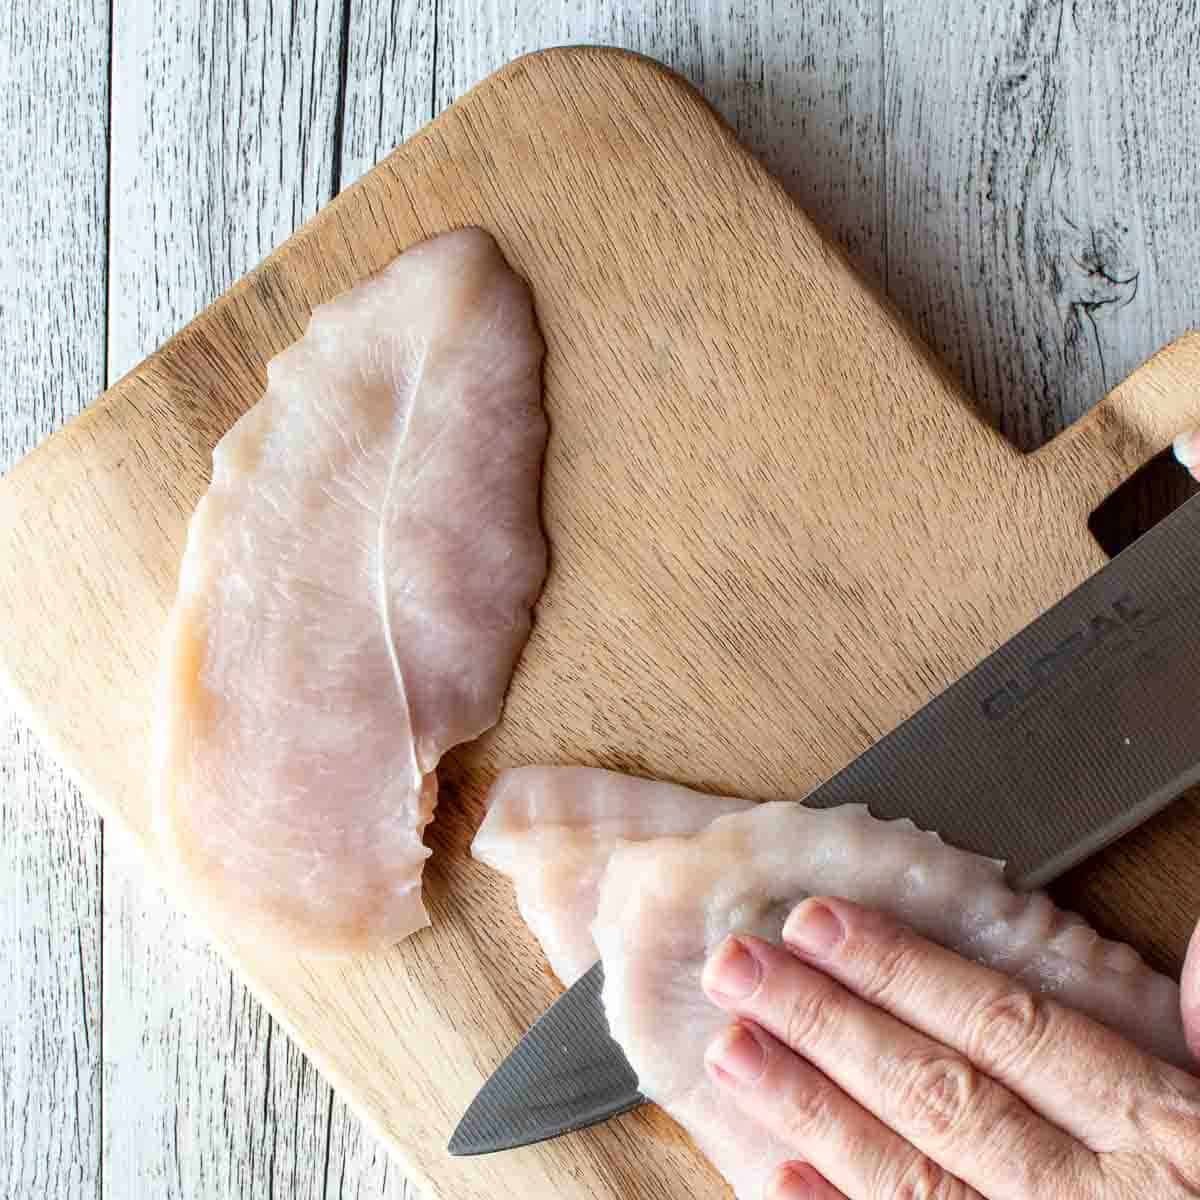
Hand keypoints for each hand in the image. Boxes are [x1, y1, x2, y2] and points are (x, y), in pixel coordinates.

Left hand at [700, 896, 1199, 1198]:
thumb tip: (1198, 947)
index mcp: (1158, 1135)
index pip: (1005, 1030)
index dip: (903, 971)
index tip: (816, 922)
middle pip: (937, 1092)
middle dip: (825, 1022)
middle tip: (737, 966)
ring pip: (911, 1178)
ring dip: (811, 1110)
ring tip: (735, 1051)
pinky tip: (781, 1176)